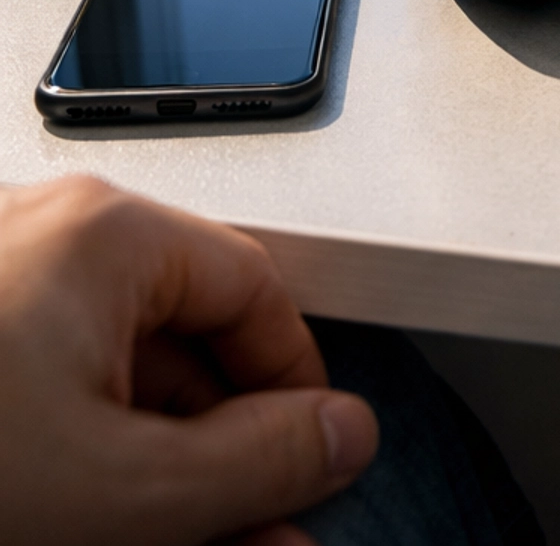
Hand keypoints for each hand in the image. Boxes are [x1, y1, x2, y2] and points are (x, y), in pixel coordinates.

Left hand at [0, 175, 377, 545]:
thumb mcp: (125, 490)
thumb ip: (257, 460)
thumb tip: (339, 434)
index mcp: (100, 230)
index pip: (256, 286)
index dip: (295, 385)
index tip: (306, 461)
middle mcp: (45, 230)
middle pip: (183, 331)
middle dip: (219, 443)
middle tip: (243, 528)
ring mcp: (0, 278)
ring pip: (112, 366)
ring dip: (154, 455)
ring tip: (166, 537)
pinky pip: (54, 377)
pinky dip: (84, 442)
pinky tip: (93, 514)